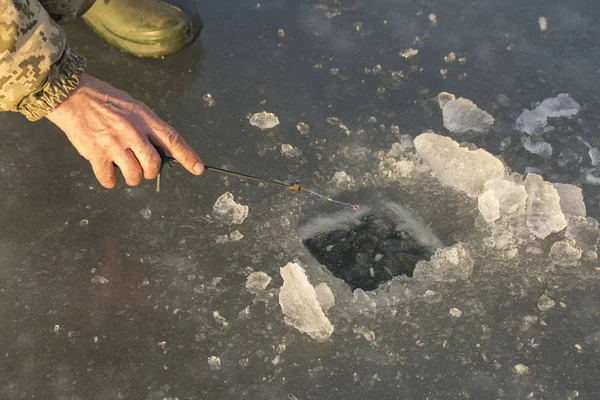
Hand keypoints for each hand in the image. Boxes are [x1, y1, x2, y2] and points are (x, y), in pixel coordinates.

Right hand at [46, 73, 203, 187]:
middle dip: (150, 171)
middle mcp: (132, 131)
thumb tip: (163, 149)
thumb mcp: (134, 107)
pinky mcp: (95, 153)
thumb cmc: (105, 101)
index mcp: (144, 118)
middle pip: (153, 163)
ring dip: (132, 178)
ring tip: (126, 172)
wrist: (72, 95)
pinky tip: (109, 176)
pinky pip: (108, 178)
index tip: (198, 169)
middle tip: (143, 169)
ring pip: (134, 174)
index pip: (172, 139)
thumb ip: (148, 127)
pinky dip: (110, 181)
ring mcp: (113, 143)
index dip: (188, 156)